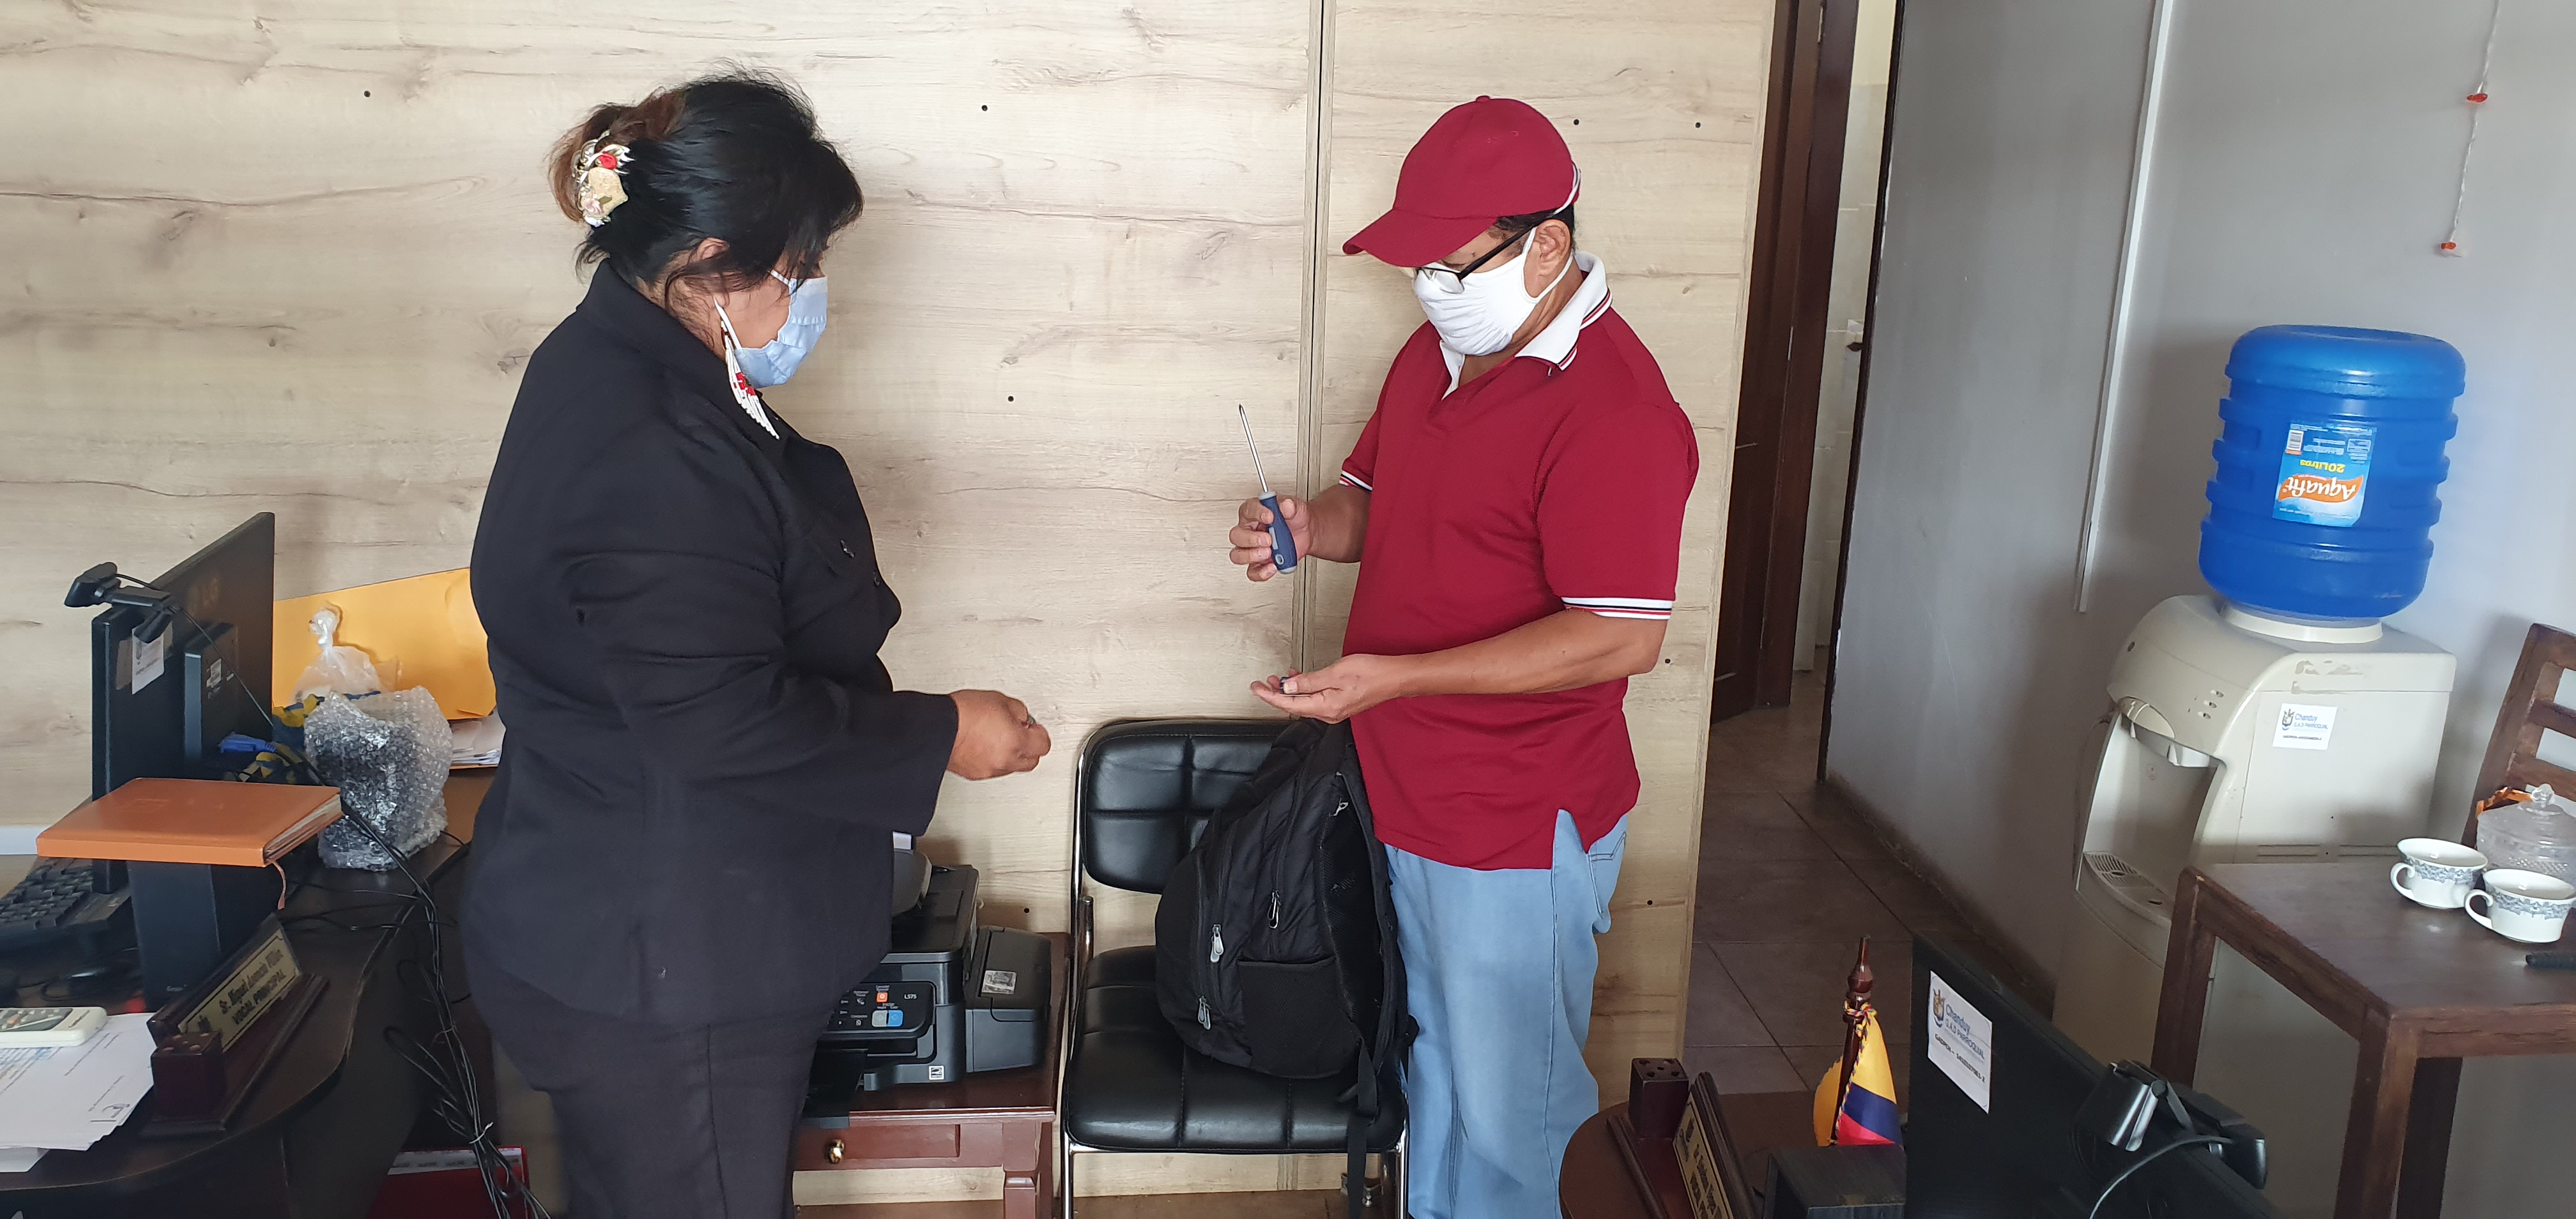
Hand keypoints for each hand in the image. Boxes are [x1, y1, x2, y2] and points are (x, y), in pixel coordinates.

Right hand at [946, 690, 1051, 779]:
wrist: (935, 727)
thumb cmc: (962, 713)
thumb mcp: (999, 700)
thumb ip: (1018, 711)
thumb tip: (1022, 717)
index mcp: (1016, 742)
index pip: (1043, 745)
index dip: (1039, 733)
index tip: (1033, 726)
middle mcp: (1005, 761)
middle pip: (1031, 761)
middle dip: (1028, 747)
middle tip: (1020, 732)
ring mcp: (989, 770)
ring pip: (1011, 767)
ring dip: (1010, 754)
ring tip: (997, 736)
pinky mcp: (973, 774)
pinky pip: (992, 769)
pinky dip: (992, 759)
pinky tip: (983, 744)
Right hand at [1229, 495, 1312, 581]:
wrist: (1306, 533)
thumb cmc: (1295, 518)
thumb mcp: (1296, 508)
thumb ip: (1290, 506)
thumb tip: (1286, 505)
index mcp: (1254, 513)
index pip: (1247, 510)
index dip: (1257, 513)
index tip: (1270, 516)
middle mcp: (1249, 531)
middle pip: (1236, 536)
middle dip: (1251, 539)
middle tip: (1269, 539)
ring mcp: (1252, 548)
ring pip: (1237, 555)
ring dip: (1251, 556)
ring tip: (1269, 553)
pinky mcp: (1259, 564)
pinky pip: (1252, 572)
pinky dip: (1262, 572)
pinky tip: (1273, 566)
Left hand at [1249, 655, 1405, 722]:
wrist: (1395, 678)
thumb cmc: (1371, 673)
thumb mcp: (1335, 672)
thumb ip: (1309, 681)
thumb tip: (1288, 687)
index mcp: (1326, 707)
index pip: (1289, 704)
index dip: (1270, 696)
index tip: (1257, 688)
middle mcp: (1329, 713)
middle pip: (1295, 706)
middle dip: (1277, 693)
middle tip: (1264, 681)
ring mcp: (1335, 710)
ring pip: (1305, 703)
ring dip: (1291, 691)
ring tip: (1279, 678)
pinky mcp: (1340, 705)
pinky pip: (1315, 700)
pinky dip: (1304, 690)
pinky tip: (1301, 680)